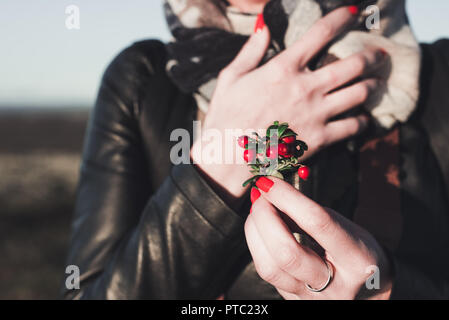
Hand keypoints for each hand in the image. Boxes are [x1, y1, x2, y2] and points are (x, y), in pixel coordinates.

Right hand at [192, 7, 386, 198]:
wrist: (228, 158)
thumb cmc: (225, 118)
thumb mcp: (230, 78)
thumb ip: (250, 50)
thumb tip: (264, 25)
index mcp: (283, 68)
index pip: (321, 33)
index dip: (341, 18)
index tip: (352, 12)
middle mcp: (306, 87)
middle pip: (353, 64)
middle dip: (371, 56)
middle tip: (379, 55)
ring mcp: (316, 114)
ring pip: (360, 93)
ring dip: (373, 86)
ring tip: (377, 84)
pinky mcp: (320, 138)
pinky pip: (353, 127)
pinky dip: (363, 121)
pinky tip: (363, 118)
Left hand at [245, 177, 392, 299]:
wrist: (367, 294)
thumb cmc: (356, 252)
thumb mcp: (344, 228)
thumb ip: (309, 215)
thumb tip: (272, 193)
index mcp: (357, 260)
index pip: (317, 223)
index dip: (288, 198)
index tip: (269, 181)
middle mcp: (335, 286)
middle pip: (287, 253)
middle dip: (264, 218)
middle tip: (260, 195)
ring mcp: (311, 299)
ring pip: (269, 268)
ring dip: (255, 232)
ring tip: (258, 211)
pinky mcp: (293, 301)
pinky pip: (267, 272)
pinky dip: (258, 246)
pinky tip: (261, 230)